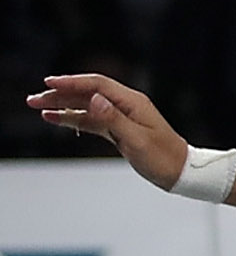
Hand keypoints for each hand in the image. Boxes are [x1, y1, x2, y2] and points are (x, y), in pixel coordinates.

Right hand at [28, 73, 189, 188]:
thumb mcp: (137, 140)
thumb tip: (95, 99)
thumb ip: (113, 119)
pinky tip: (57, 119)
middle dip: (60, 95)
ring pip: (87, 107)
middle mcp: (126, 105)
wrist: (181, 173)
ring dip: (63, 106)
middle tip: (34, 99)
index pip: (97, 85)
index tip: (49, 83)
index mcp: (132, 102)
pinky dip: (74, 119)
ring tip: (39, 108)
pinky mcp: (119, 129)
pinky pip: (92, 120)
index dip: (71, 82)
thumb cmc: (164, 158)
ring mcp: (122, 117)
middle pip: (87, 93)